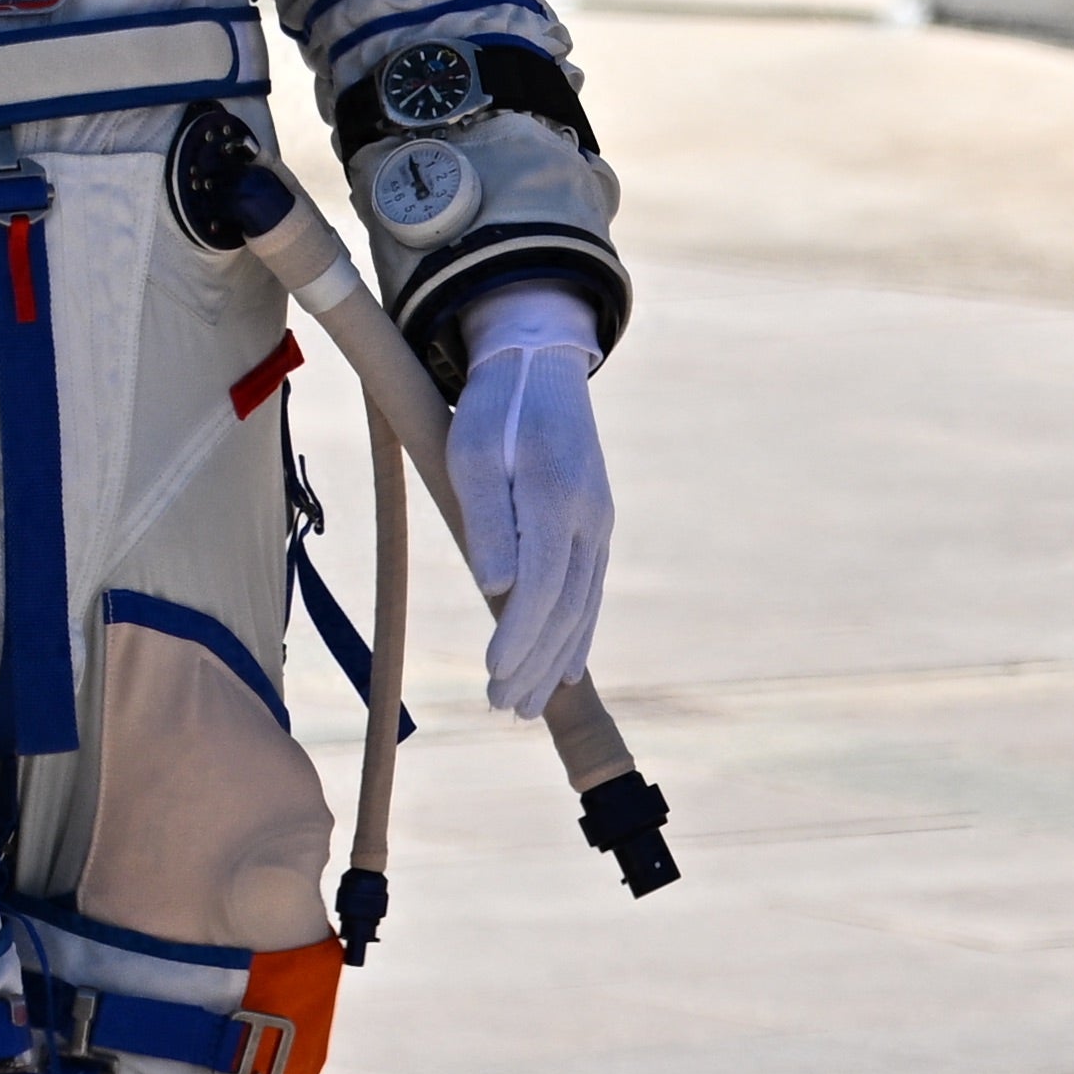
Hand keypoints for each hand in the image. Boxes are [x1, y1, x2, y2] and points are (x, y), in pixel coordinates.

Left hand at [446, 287, 611, 717]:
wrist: (539, 367)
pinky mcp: (597, 525)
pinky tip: (569, 668)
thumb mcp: (474, 454)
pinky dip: (579, 633)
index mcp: (557, 498)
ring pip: (582, 606)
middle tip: (503, 706)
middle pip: (566, 607)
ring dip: (556, 659)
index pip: (542, 583)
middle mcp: (589, 518)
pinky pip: (590, 591)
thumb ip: (485, 519)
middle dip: (535, 662)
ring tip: (529, 704)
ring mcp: (599, 524)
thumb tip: (494, 586)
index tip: (493, 670)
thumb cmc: (496, 411)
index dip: (518, 632)